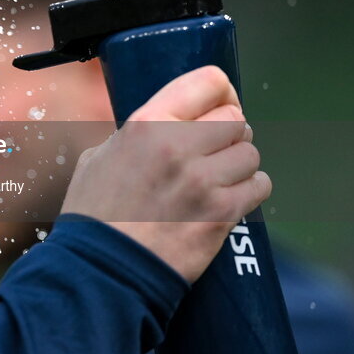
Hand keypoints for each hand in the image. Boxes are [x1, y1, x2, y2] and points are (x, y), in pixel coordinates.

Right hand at [60, 65, 271, 282]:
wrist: (102, 270)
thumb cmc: (95, 215)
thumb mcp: (100, 156)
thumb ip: (137, 134)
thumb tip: (168, 123)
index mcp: (147, 124)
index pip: (208, 83)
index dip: (221, 93)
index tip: (219, 105)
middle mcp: (178, 146)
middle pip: (236, 120)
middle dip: (228, 134)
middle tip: (212, 152)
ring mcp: (203, 182)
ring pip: (250, 154)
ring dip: (238, 165)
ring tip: (215, 180)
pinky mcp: (222, 215)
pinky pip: (259, 186)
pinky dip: (248, 190)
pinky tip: (227, 199)